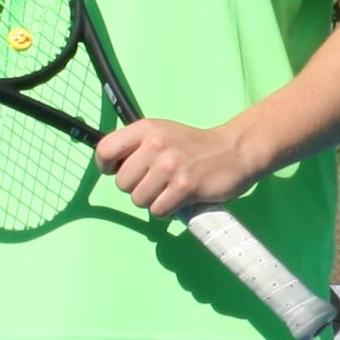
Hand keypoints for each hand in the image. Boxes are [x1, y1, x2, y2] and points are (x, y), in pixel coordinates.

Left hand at [93, 117, 267, 217]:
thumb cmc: (195, 147)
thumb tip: (111, 168)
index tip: (117, 172)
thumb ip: (136, 146)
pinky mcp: (184, 187)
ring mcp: (170, 166)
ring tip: (170, 189)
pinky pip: (158, 211)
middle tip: (157, 182)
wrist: (234, 150)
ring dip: (154, 201)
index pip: (105, 150)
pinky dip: (168, 210)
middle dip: (136, 188)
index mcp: (146, 129)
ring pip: (139, 200)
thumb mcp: (162, 133)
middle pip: (122, 183)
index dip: (106, 167)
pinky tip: (180, 198)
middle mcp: (155, 144)